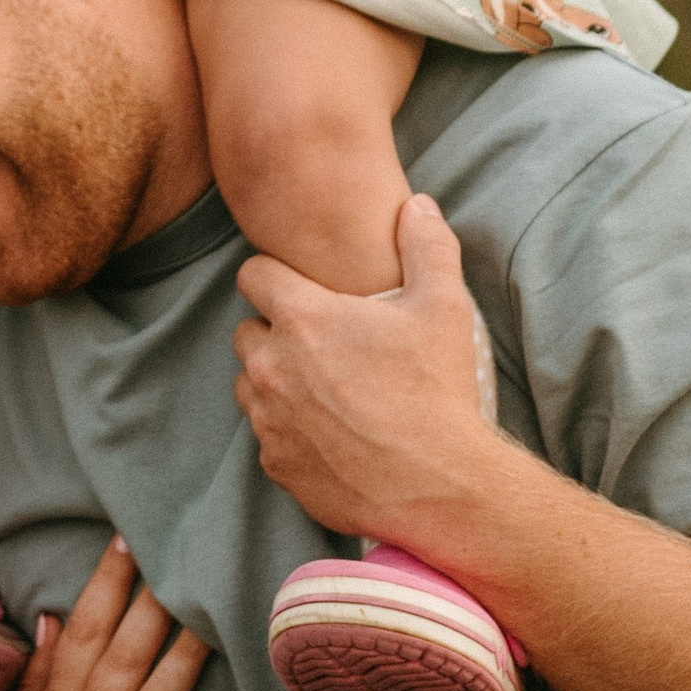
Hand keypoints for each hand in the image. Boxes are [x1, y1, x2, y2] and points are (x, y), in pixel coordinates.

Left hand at [232, 192, 505, 543]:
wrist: (439, 485)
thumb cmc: (439, 392)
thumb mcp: (444, 307)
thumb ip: (426, 246)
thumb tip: (417, 205)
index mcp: (301, 318)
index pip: (253, 275)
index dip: (276, 276)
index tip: (303, 289)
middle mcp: (270, 365)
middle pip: (246, 330)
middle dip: (275, 332)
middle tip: (323, 343)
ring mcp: (267, 419)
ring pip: (249, 384)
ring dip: (275, 380)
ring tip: (324, 388)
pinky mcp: (275, 463)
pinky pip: (266, 435)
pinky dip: (288, 429)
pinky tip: (330, 432)